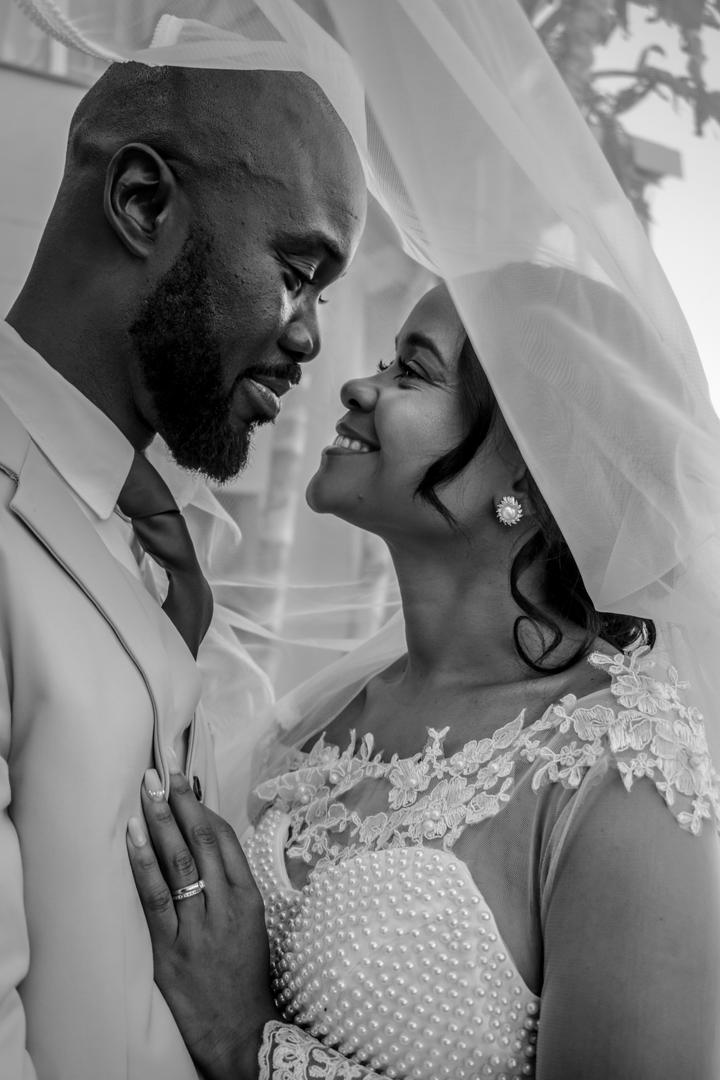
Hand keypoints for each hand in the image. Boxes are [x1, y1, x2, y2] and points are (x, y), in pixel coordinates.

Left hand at [127, 769, 281, 1079]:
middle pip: (202, 842)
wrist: (242, 1032)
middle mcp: (227, 906)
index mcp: (249, 898)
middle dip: (179, 804)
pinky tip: (133, 837)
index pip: (225, 840)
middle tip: (162, 773)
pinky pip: (156, 898)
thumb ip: (233, 888)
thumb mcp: (252, 926)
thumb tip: (208, 846)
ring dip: (161, 822)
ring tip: (147, 791)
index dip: (203, 808)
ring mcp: (200, 927)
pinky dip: (143, 863)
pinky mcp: (173, 950)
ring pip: (179, 862)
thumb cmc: (246, 977)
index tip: (185, 784)